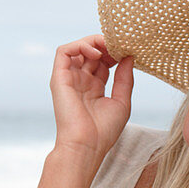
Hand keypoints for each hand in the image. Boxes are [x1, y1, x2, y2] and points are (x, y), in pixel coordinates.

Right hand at [49, 35, 133, 169]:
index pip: (103, 61)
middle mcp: (81, 81)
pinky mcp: (59, 77)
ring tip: (109, 45)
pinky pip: (64, 51)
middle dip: (106, 45)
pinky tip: (96, 52)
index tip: (128, 51)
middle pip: (91, 52)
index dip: (114, 53)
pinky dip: (80, 45)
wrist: (86, 145)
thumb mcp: (121, 102)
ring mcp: (69, 78)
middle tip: (120, 44)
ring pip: (78, 48)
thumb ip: (125, 79)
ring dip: (94, 41)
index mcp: (94, 88)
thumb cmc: (104, 131)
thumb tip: (129, 57)